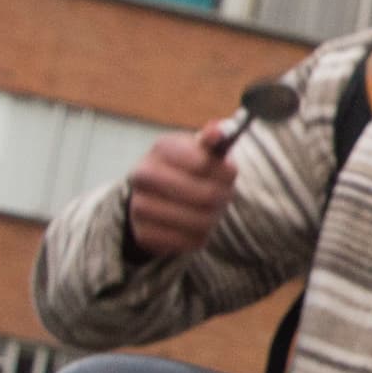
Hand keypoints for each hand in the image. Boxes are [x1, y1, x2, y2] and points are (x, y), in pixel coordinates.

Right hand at [124, 119, 240, 259]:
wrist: (153, 197)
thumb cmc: (187, 170)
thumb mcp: (200, 150)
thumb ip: (213, 140)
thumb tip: (218, 130)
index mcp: (161, 148)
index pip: (203, 162)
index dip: (225, 172)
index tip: (231, 173)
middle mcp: (144, 175)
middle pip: (205, 195)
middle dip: (223, 197)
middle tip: (226, 195)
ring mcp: (140, 206)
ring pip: (200, 221)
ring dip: (213, 218)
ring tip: (211, 210)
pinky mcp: (144, 234)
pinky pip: (190, 242)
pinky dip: (201, 236)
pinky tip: (196, 226)